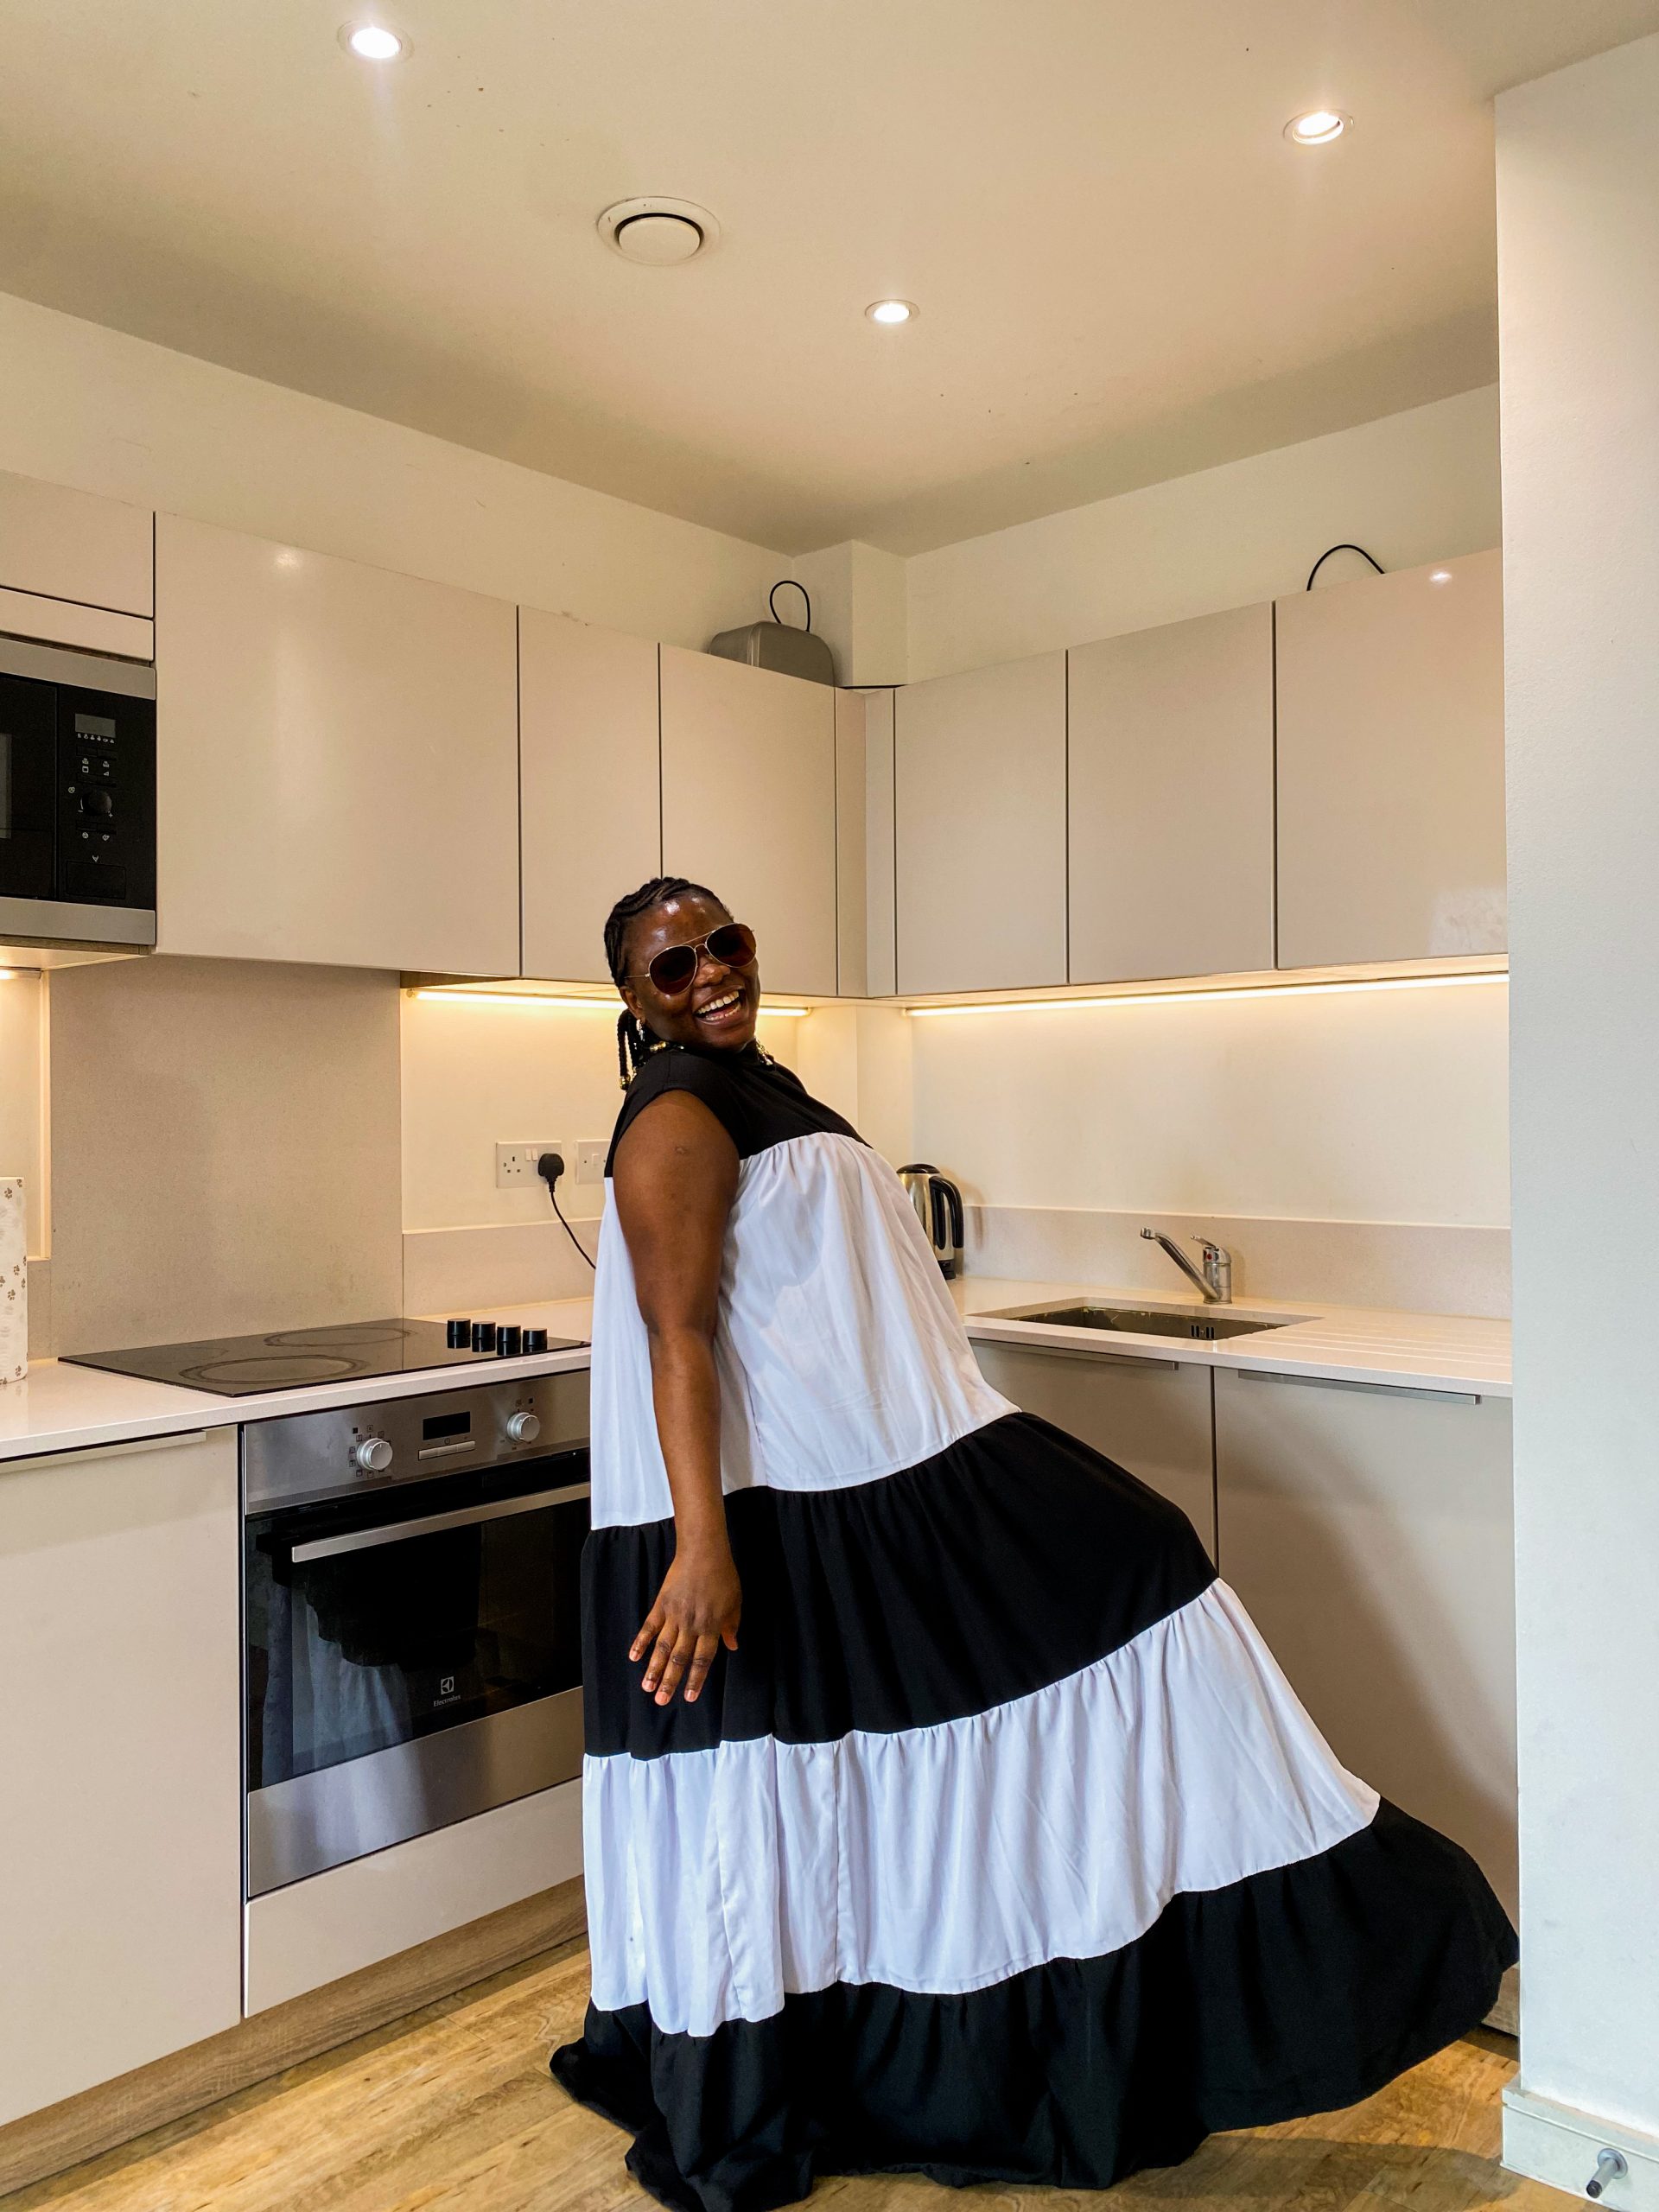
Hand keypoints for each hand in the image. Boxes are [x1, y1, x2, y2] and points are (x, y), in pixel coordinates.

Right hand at [631, 1540, 740, 1705]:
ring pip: (663, 1648)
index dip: (696, 1679)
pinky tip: (633, 1656)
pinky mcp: (662, 1605)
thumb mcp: (735, 1602)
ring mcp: (674, 1615)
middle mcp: (692, 1625)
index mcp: (711, 1626)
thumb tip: (732, 1646)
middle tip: (661, 1701)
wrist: (704, 1552)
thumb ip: (731, 1626)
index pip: (702, 1659)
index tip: (689, 1697)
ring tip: (647, 1687)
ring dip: (654, 1669)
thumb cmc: (723, 1576)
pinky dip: (641, 1642)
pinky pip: (650, 1627)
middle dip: (670, 1682)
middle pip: (680, 1659)